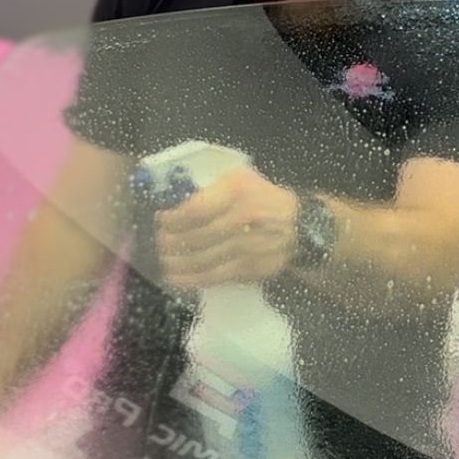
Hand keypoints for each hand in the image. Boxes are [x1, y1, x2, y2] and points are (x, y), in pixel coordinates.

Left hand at [156, 168, 297, 287]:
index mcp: (237, 191)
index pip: (196, 210)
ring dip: (176, 263)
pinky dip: (191, 279)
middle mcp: (243, 218)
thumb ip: (211, 187)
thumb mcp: (241, 179)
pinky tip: (176, 278)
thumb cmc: (262, 197)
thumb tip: (175, 202)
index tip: (161, 221)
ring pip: (202, 259)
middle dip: (170, 243)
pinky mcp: (250, 268)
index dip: (173, 219)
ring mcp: (247, 246)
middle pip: (195, 237)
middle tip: (159, 243)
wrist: (299, 225)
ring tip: (164, 260)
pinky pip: (214, 276)